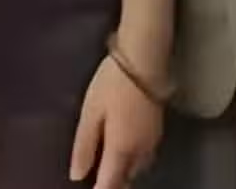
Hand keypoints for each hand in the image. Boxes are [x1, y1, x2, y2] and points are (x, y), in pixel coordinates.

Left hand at [69, 55, 162, 187]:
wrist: (145, 59)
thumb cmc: (112, 84)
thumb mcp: (91, 113)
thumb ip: (84, 146)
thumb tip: (77, 176)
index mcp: (121, 150)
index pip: (110, 185)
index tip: (88, 188)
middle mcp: (140, 152)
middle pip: (126, 179)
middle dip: (113, 182)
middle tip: (97, 175)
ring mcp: (153, 140)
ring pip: (138, 168)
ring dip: (124, 171)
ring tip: (109, 164)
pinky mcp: (159, 127)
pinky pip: (146, 155)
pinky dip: (134, 159)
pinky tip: (125, 147)